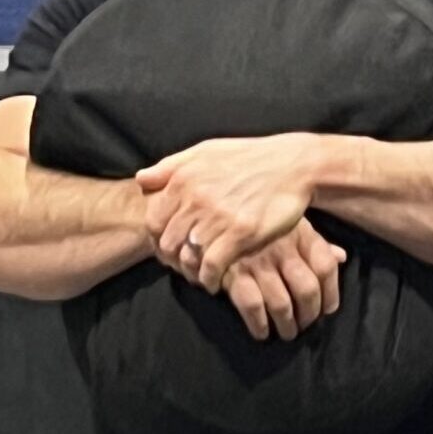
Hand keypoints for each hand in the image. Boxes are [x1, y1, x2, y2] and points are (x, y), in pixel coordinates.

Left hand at [138, 133, 323, 290]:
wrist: (292, 165)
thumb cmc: (248, 158)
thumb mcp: (206, 151)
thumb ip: (170, 166)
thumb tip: (140, 179)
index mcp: (184, 179)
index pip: (153, 222)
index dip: (158, 240)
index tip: (171, 247)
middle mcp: (197, 198)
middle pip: (167, 243)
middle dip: (173, 259)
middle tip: (184, 265)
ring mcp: (218, 216)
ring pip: (188, 257)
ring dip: (191, 271)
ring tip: (198, 274)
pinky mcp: (241, 233)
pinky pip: (211, 266)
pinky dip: (209, 279)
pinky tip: (213, 282)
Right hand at [214, 218, 345, 340]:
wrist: (214, 212)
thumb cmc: (259, 222)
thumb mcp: (290, 223)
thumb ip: (316, 242)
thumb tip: (341, 257)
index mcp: (300, 233)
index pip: (326, 267)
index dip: (331, 293)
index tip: (327, 309)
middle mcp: (281, 248)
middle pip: (307, 290)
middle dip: (309, 315)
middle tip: (305, 325)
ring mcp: (257, 262)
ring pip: (282, 304)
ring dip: (287, 326)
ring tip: (287, 332)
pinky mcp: (233, 274)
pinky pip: (252, 307)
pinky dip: (259, 325)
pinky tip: (262, 332)